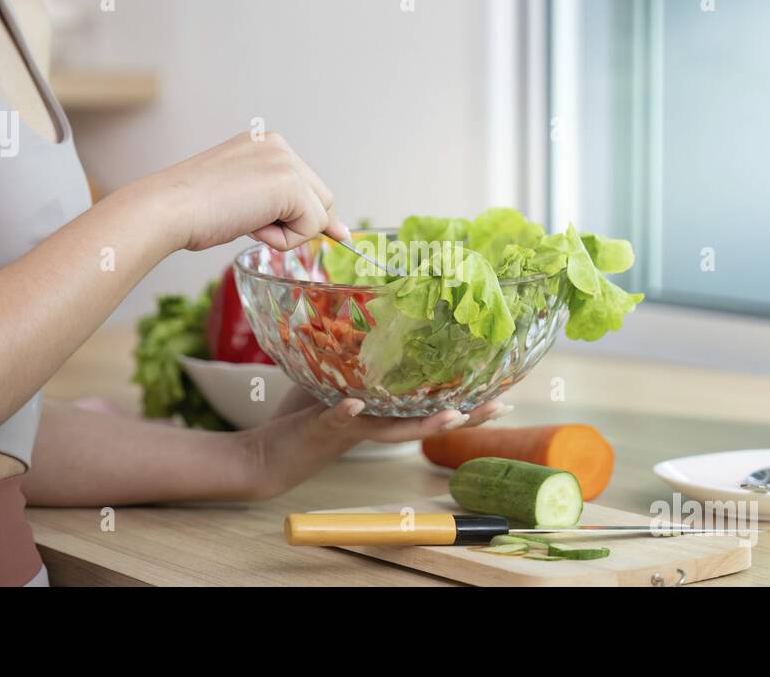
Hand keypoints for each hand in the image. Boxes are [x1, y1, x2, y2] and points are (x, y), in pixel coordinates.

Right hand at [152, 131, 350, 251]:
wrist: (168, 208)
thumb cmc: (192, 210)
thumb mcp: (243, 198)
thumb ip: (279, 203)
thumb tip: (340, 230)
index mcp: (265, 144)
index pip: (307, 185)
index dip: (300, 213)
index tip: (281, 225)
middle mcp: (279, 146)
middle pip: (321, 199)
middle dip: (297, 222)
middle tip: (248, 221)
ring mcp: (286, 162)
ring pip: (319, 215)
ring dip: (287, 232)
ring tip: (244, 220)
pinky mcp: (291, 184)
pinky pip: (311, 228)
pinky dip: (284, 240)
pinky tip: (250, 225)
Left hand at [239, 386, 513, 498]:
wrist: (268, 453)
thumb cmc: (304, 416)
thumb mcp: (335, 381)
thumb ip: (354, 359)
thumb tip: (369, 317)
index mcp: (383, 414)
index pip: (431, 408)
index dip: (466, 401)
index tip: (501, 390)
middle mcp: (376, 426)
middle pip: (427, 423)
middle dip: (465, 416)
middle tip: (498, 405)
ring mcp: (353, 429)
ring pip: (394, 430)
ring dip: (424, 425)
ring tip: (451, 415)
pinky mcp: (322, 429)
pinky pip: (336, 421)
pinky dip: (345, 413)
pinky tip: (355, 405)